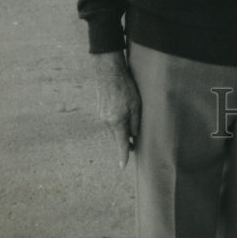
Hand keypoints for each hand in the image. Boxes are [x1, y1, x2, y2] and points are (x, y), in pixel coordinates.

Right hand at [93, 51, 140, 168]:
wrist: (108, 71)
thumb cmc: (125, 87)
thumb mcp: (136, 105)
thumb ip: (135, 123)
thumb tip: (134, 136)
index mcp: (116, 123)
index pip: (121, 144)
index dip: (123, 156)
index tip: (123, 166)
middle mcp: (106, 122)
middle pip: (118, 137)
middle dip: (126, 140)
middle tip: (136, 141)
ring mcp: (101, 116)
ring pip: (114, 128)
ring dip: (121, 128)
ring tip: (130, 117)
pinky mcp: (100, 110)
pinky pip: (110, 120)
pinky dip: (116, 120)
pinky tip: (122, 109)